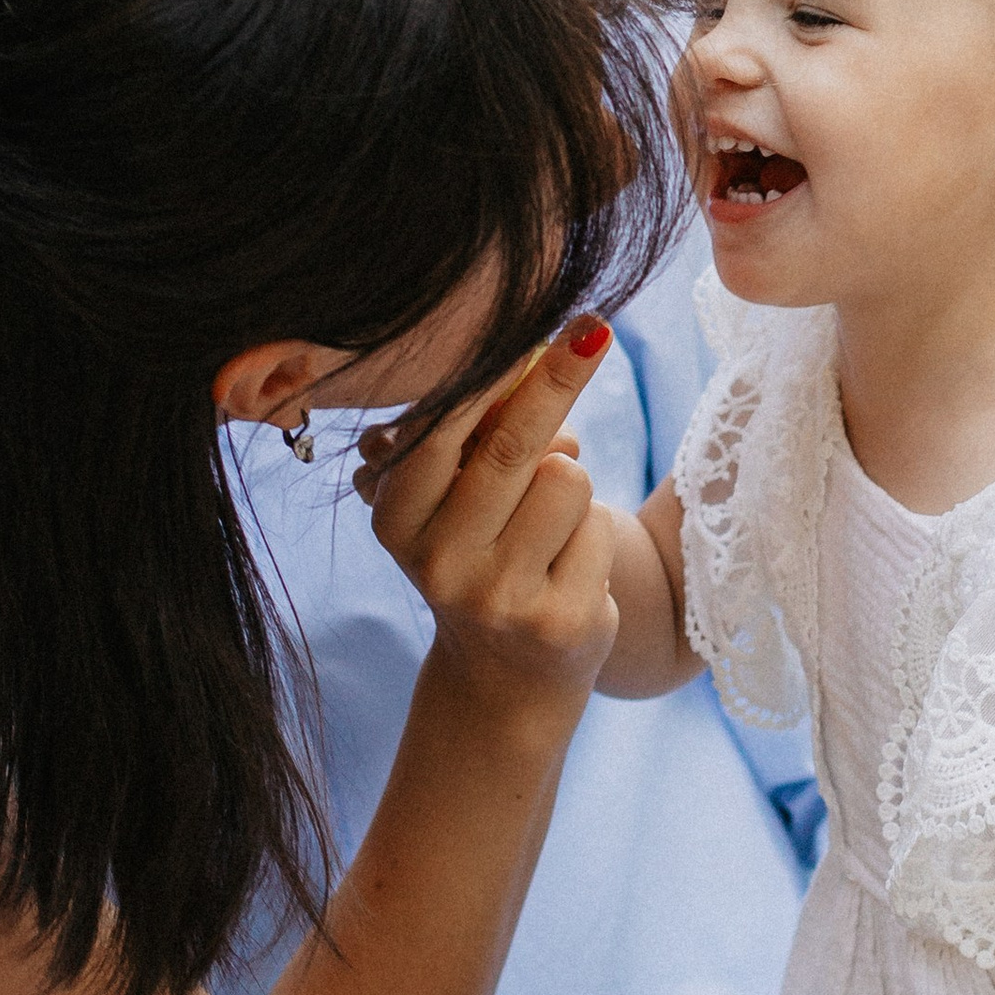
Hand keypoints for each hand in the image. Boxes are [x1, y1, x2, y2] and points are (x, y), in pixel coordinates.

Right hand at [358, 322, 618, 720]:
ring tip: (548, 521)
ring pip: (567, 479)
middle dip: (557, 378)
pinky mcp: (559, 621)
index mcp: (396, 519)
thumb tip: (547, 359)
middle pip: (513, 445)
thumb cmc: (482, 552)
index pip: (441, 430)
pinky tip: (566, 565)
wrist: (505, 674)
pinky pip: (598, 528)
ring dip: (572, 481)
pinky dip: (593, 532)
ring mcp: (498, 598)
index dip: (490, 372)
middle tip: (594, 330)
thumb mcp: (456, 498)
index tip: (532, 321)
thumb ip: (480, 435)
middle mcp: (438, 563)